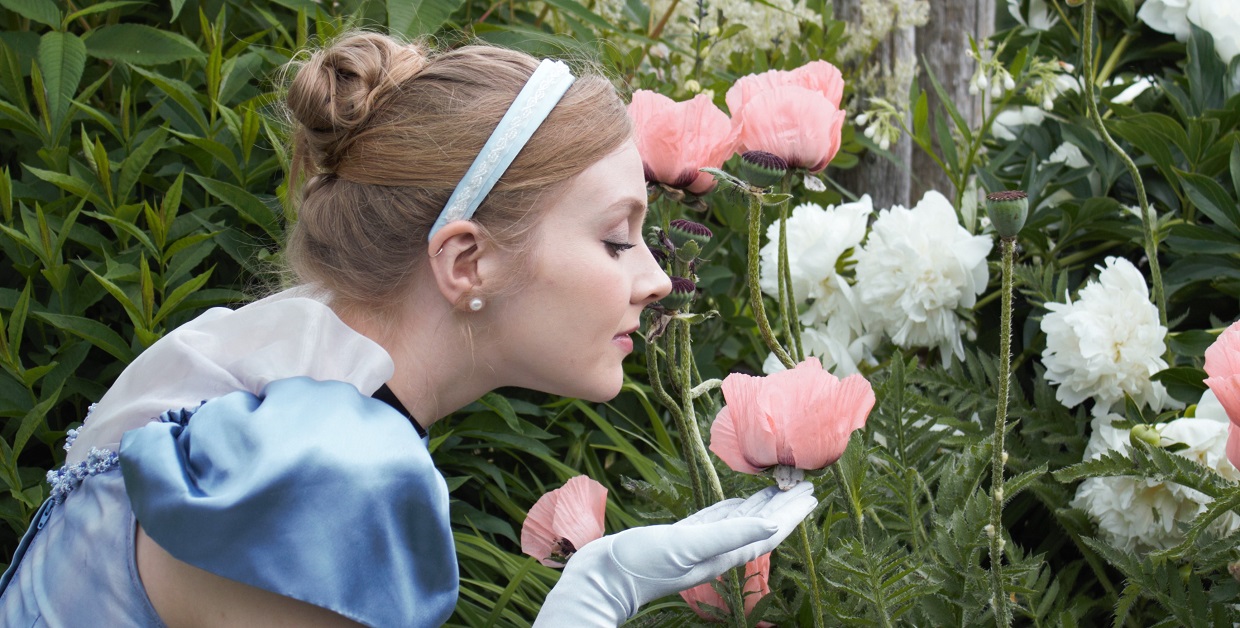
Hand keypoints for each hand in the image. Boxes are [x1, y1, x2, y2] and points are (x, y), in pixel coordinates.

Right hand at [533, 482, 816, 626]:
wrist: (603, 577)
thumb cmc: (643, 564)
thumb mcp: (689, 546)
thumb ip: (731, 534)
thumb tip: (773, 527)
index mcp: (723, 553)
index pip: (768, 532)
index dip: (791, 514)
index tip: (811, 496)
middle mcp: (716, 549)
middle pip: (760, 525)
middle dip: (783, 506)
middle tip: (806, 485)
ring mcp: (699, 544)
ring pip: (740, 521)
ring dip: (761, 505)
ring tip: (780, 488)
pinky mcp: (681, 537)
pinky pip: (716, 519)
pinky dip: (732, 509)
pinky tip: (739, 501)